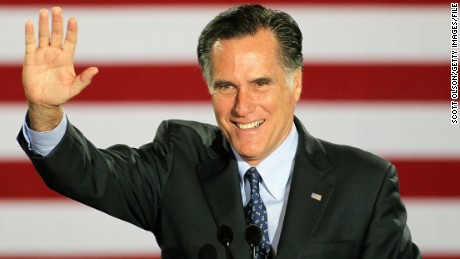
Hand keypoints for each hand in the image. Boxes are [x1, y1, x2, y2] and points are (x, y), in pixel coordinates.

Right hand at [23, 7, 97, 130]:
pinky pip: (30, 43)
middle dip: (57, 22)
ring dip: (43, 24)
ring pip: (43, 36)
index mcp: (66, 59)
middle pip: (57, 35)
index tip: (73, 20)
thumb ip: (84, 79)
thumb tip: (96, 70)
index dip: (71, 31)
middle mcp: (55, 54)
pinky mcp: (31, 58)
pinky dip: (30, 33)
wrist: (44, 102)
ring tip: (44, 12)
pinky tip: (30, 23)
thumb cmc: (60, 95)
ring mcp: (42, 55)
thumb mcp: (74, 88)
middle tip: (57, 9)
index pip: (70, 41)